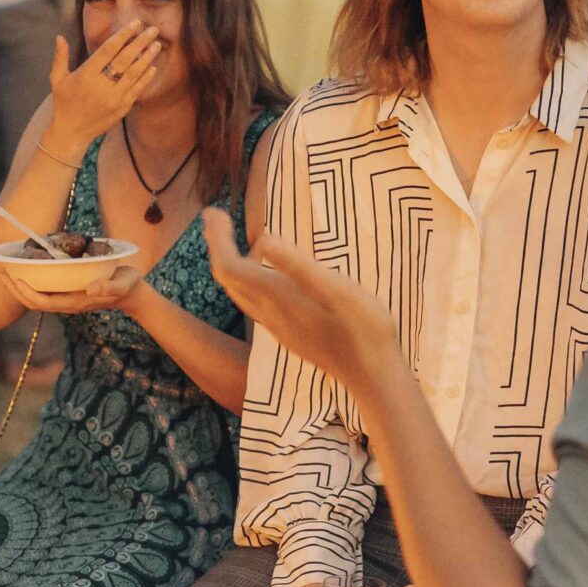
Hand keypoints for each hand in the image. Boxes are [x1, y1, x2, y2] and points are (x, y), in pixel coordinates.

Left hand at [2, 261, 142, 315]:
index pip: (45, 302)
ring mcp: (66, 299)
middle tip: (2, 272)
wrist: (131, 292)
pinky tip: (23, 271)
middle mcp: (67, 303)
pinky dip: (29, 284)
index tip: (16, 278)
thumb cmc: (126, 285)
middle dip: (16, 291)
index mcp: (76, 302)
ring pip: (36, 299)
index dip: (27, 293)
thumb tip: (91, 289)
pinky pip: (43, 292)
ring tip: (5, 272)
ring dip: (19, 288)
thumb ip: (108, 287)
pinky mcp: (66, 293)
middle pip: (34, 303)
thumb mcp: (122, 283)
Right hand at [45, 23, 166, 146]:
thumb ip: (60, 58)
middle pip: (125, 59)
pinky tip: (153, 67)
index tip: (135, 23)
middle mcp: (101, 86)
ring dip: (147, 58)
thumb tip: (59, 37)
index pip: (108, 50)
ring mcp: (113, 98)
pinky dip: (146, 78)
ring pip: (134, 74)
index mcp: (86, 75)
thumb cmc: (63, 103)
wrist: (71, 133)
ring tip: (156, 44)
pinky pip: (137, 90)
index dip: (123, 35)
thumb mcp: (57, 80)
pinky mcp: (121, 108)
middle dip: (140, 42)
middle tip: (153, 29)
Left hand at [201, 206, 403, 393]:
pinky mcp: (289, 333)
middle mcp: (270, 314)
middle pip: (229, 278)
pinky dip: (247, 280)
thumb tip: (264, 238)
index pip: (230, 267)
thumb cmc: (364, 329)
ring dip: (231, 264)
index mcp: (278, 298)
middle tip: (215, 216)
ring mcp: (278, 326)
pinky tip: (261, 273)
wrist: (373, 376)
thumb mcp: (339, 290)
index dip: (218, 238)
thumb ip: (299, 266)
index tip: (214, 211)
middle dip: (218, 246)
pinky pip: (255, 303)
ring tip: (229, 240)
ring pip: (240, 293)